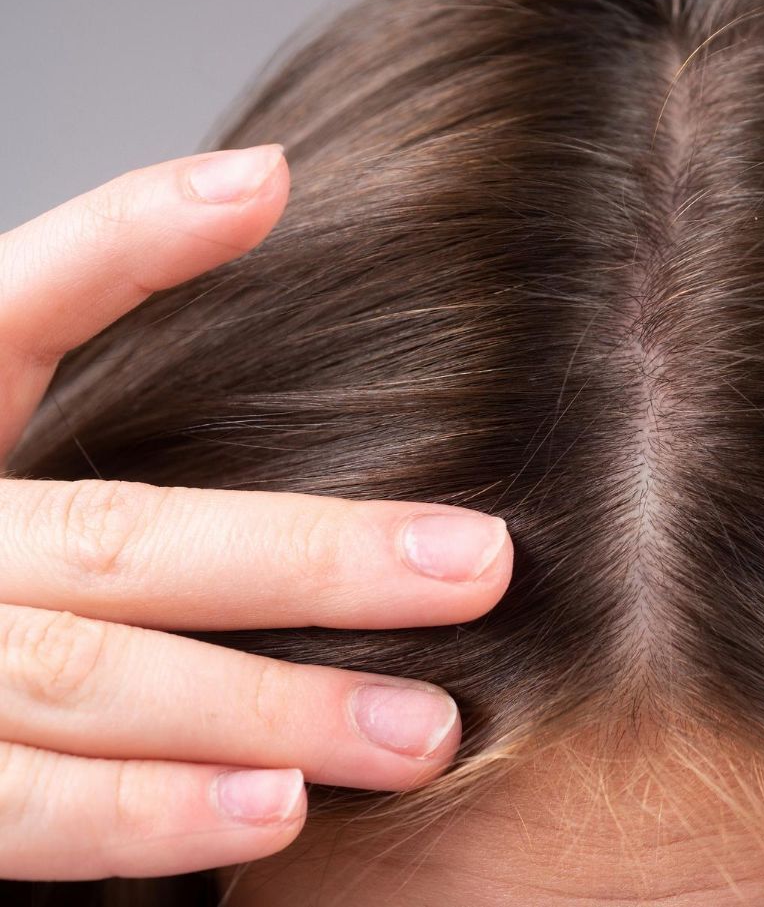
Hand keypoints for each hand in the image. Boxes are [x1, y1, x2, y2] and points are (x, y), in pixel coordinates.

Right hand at [0, 148, 512, 880]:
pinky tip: (276, 808)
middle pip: (116, 536)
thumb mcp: (34, 460)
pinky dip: (151, 813)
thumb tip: (273, 214)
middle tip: (482, 566)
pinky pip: (25, 808)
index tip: (267, 184)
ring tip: (424, 730)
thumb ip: (125, 419)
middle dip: (307, 559)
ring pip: (84, 676)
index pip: (19, 309)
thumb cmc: (5, 567)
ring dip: (265, 706)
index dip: (124, 241)